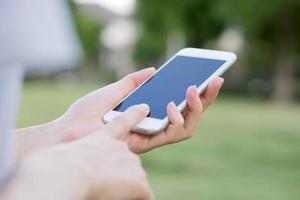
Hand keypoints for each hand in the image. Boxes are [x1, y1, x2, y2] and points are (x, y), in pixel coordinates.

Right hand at [7, 111, 153, 199]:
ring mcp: (131, 163)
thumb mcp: (67, 152)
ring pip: (135, 179)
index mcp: (102, 137)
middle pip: (128, 162)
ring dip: (126, 187)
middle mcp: (120, 147)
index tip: (144, 108)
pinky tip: (135, 199)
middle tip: (104, 183)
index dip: (135, 114)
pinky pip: (145, 194)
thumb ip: (79, 153)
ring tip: (108, 192)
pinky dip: (139, 198)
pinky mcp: (137, 182)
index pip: (122, 122)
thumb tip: (80, 164)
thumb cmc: (56, 163)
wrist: (67, 172)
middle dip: (120, 174)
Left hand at [57, 67, 222, 152]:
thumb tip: (153, 69)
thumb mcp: (113, 90)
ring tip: (193, 90)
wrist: (69, 130)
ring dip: (195, 108)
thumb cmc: (87, 112)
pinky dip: (177, 119)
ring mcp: (151, 135)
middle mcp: (153, 125)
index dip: (196, 93)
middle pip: (188, 116)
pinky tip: (173, 104)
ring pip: (186, 127)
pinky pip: (172, 134)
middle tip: (216, 80)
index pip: (179, 104)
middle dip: (205, 99)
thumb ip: (134, 81)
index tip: (209, 76)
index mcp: (148, 112)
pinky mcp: (147, 143)